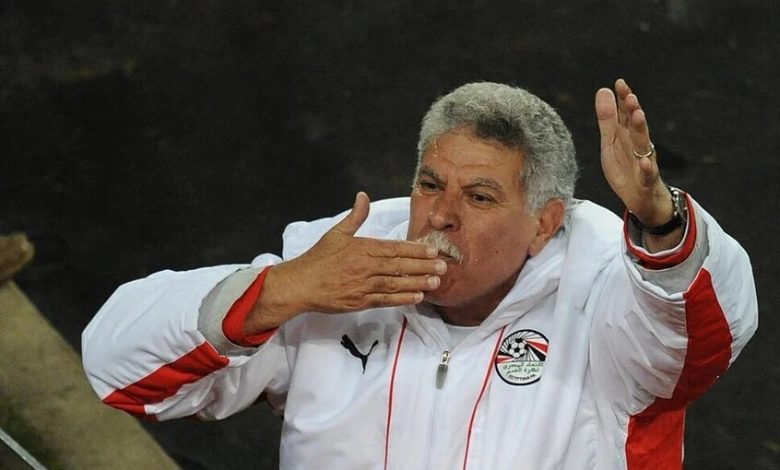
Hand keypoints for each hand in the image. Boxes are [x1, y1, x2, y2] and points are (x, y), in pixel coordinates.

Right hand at [245, 192, 445, 332]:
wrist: (301, 284)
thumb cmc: (318, 258)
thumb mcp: (336, 233)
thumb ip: (355, 216)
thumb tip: (363, 196)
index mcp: (362, 248)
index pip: (394, 248)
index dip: (415, 250)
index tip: (433, 250)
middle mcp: (365, 266)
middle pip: (399, 266)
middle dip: (423, 266)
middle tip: (444, 266)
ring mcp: (363, 285)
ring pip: (396, 283)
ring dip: (418, 282)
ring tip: (436, 281)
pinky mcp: (360, 301)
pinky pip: (386, 300)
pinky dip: (402, 298)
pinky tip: (417, 296)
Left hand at [595, 79, 672, 227]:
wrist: (641, 197)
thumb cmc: (625, 166)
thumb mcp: (611, 142)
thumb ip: (607, 118)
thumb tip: (604, 90)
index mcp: (627, 135)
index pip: (626, 114)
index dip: (624, 99)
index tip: (620, 83)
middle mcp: (638, 145)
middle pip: (636, 126)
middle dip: (633, 110)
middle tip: (630, 96)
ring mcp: (644, 162)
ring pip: (644, 145)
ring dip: (641, 130)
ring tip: (638, 116)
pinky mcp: (646, 181)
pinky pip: (647, 174)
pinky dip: (646, 168)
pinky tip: (644, 162)